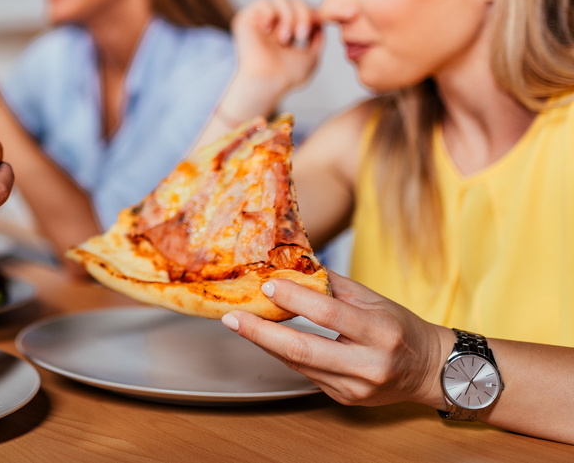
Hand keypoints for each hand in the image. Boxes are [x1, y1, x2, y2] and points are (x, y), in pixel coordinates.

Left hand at [222, 272, 449, 408]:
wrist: (431, 371)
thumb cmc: (402, 328)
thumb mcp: (375, 299)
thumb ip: (334, 284)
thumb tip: (295, 264)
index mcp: (381, 333)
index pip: (330, 314)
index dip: (295, 300)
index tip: (267, 286)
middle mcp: (369, 365)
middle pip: (304, 349)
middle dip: (261, 333)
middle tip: (232, 317)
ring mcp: (356, 388)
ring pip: (299, 364)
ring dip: (266, 342)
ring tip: (241, 323)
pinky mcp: (345, 399)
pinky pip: (306, 374)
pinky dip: (284, 354)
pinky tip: (268, 339)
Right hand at [231, 0, 324, 101]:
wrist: (268, 82)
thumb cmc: (287, 76)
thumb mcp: (311, 57)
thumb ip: (317, 39)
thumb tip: (319, 22)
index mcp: (286, 31)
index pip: (303, 8)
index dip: (312, 13)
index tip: (316, 27)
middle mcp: (273, 24)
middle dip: (303, 14)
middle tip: (300, 34)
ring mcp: (259, 20)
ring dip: (288, 16)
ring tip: (284, 38)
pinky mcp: (245, 19)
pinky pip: (262, 1)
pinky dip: (271, 13)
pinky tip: (269, 30)